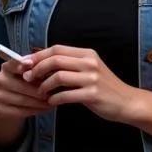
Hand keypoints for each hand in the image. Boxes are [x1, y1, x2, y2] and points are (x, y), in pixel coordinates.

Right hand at [0, 57, 51, 121]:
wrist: (10, 102)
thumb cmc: (24, 83)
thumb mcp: (29, 73)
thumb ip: (36, 69)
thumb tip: (51, 69)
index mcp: (7, 68)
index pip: (13, 65)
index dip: (22, 64)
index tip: (30, 64)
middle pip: (23, 86)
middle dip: (42, 90)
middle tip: (56, 91)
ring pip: (23, 100)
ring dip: (41, 102)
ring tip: (53, 101)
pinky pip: (20, 111)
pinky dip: (35, 110)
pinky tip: (45, 108)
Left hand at [24, 46, 138, 124]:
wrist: (126, 101)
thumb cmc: (104, 86)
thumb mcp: (90, 69)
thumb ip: (70, 65)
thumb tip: (41, 64)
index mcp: (88, 54)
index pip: (57, 48)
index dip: (38, 55)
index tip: (25, 64)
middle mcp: (90, 63)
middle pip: (55, 60)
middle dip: (37, 69)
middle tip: (28, 79)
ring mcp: (92, 78)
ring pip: (58, 77)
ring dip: (43, 86)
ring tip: (42, 93)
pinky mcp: (92, 94)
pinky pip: (64, 95)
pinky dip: (54, 99)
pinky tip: (52, 102)